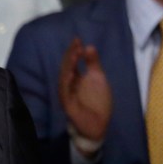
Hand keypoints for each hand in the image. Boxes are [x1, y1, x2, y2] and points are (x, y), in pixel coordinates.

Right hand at [58, 37, 111, 154]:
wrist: (97, 124)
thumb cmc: (97, 102)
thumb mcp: (98, 78)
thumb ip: (93, 64)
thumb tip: (89, 46)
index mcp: (76, 77)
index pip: (72, 61)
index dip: (74, 50)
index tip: (78, 39)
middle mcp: (69, 84)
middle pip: (67, 67)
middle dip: (71, 55)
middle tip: (76, 43)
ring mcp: (67, 93)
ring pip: (64, 77)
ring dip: (68, 66)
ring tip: (74, 54)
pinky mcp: (68, 104)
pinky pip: (65, 92)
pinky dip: (67, 83)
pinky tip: (70, 73)